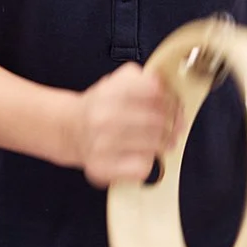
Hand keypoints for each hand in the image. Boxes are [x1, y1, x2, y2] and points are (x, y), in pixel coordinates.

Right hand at [74, 62, 182, 187]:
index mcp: (108, 92)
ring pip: (153, 144)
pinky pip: (141, 167)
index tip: (176, 104)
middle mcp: (103, 117)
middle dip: (173, 123)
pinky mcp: (102, 167)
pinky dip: (149, 162)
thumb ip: (141, 78)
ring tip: (164, 140)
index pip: (153, 92)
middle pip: (157, 120)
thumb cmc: (99, 106)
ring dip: (164, 142)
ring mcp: (101, 144)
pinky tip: (144, 154)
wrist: (69, 128)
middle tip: (177, 125)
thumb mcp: (115, 81)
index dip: (171, 98)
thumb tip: (166, 85)